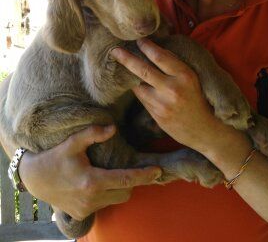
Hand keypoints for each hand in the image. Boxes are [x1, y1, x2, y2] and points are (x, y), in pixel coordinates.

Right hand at [19, 124, 161, 219]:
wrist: (34, 179)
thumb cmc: (54, 157)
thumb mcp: (72, 142)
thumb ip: (92, 133)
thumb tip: (113, 128)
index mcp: (92, 181)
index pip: (126, 179)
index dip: (144, 175)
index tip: (158, 170)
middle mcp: (91, 198)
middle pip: (125, 192)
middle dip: (132, 181)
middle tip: (133, 168)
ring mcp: (86, 208)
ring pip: (116, 200)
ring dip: (120, 188)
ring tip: (115, 174)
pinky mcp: (82, 214)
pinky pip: (104, 205)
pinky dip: (107, 195)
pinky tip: (100, 184)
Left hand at [111, 39, 222, 153]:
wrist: (205, 130)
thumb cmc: (199, 99)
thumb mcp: (192, 78)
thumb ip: (175, 67)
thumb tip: (154, 49)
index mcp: (185, 75)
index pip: (160, 56)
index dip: (147, 47)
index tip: (138, 40)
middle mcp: (173, 89)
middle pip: (143, 70)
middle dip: (126, 58)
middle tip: (114, 51)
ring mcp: (163, 104)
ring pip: (139, 85)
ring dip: (130, 76)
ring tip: (121, 66)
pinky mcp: (157, 116)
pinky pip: (142, 98)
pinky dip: (139, 90)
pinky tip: (136, 85)